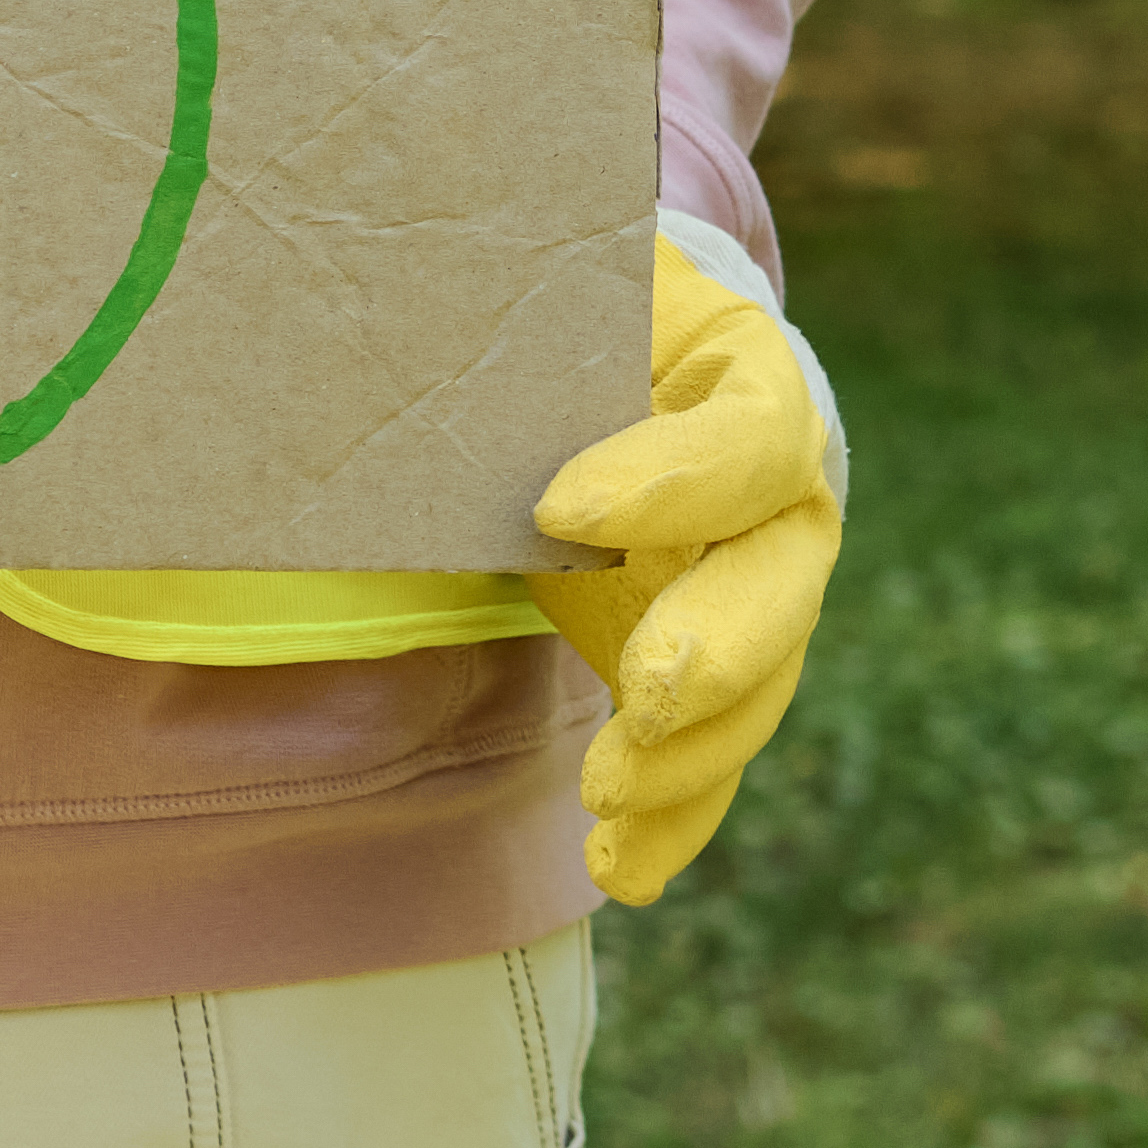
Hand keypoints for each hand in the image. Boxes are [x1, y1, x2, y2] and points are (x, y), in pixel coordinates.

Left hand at [529, 228, 841, 904]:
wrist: (620, 355)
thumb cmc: (572, 307)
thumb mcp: (551, 280)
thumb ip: (498, 302)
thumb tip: (364, 326)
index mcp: (749, 372)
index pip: (746, 432)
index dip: (671, 477)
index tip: (556, 506)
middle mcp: (781, 488)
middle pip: (783, 576)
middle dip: (721, 646)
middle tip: (648, 692)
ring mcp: (761, 585)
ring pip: (761, 684)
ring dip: (694, 753)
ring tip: (609, 794)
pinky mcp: (720, 663)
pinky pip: (718, 751)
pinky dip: (678, 817)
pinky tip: (623, 867)